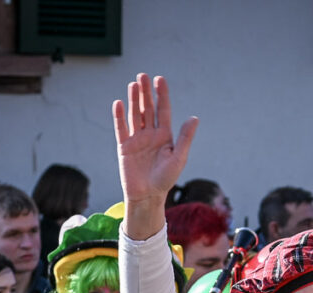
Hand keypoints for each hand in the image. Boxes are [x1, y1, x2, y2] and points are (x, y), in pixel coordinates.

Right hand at [112, 74, 197, 237]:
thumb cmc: (165, 180)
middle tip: (143, 75)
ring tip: (133, 84)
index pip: (163, 110)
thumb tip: (194, 118)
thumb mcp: (178, 158)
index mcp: (165, 136)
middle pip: (147, 108)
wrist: (147, 196)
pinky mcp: (124, 147)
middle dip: (145, 92)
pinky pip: (121, 128)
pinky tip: (118, 103)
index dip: (161, 95)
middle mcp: (150, 135)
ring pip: (134, 115)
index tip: (159, 79)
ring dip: (133, 100)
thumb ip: (185, 138)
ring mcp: (137, 140)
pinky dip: (119, 116)